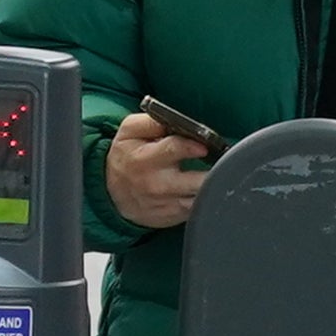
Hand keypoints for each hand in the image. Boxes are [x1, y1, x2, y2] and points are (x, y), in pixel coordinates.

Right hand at [107, 106, 214, 230]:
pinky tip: (207, 187)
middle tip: (221, 162)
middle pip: (197, 181)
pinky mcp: (175, 216)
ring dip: (214, 186)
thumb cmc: (127, 158)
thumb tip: (174, 120)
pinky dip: (208, 198)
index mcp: (145, 159)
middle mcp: (157, 184)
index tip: (204, 145)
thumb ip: (150, 122)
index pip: (174, 149)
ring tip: (217, 175)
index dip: (193, 145)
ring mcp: (168, 203)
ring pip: (202, 198)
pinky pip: (200, 208)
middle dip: (214, 171)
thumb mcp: (128, 133)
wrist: (114, 194)